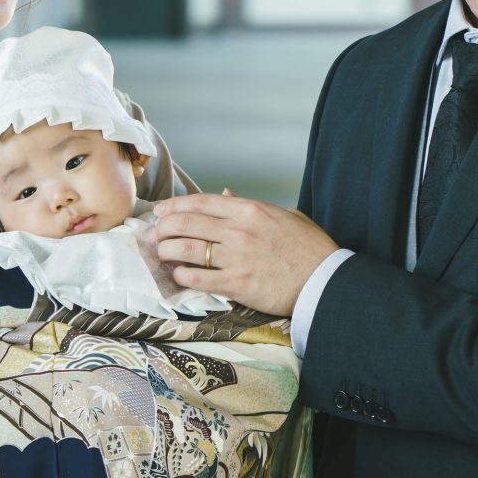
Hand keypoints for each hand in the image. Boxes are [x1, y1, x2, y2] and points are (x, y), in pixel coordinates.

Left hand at [153, 188, 338, 316]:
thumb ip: (250, 205)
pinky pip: (199, 279)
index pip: (202, 201)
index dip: (175, 205)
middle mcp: (239, 230)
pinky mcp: (237, 285)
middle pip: (187, 223)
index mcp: (250, 210)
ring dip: (166, 250)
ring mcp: (236, 258)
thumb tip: (226, 193)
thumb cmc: (307, 246)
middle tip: (153, 233)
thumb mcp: (282, 215)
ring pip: (187, 250)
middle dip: (163, 227)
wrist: (324, 280)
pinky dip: (182, 275)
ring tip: (159, 252)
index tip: (161, 210)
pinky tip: (177, 274)